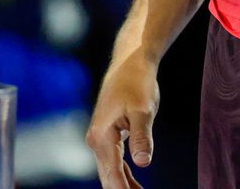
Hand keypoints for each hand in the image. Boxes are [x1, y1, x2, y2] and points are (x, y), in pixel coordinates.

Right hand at [86, 53, 159, 187]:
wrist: (130, 62)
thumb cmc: (137, 82)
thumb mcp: (143, 110)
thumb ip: (141, 136)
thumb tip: (143, 163)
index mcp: (102, 136)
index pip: (113, 173)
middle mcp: (96, 140)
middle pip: (108, 177)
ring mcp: (100, 138)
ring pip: (111, 172)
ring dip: (124, 186)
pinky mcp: (108, 136)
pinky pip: (115, 162)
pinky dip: (124, 175)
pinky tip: (136, 186)